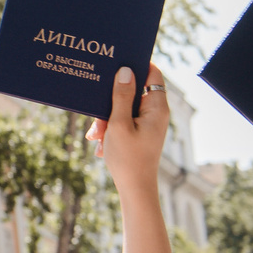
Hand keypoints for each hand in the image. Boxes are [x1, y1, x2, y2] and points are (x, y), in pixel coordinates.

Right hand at [87, 64, 169, 188]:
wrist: (135, 189)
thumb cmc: (128, 158)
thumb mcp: (119, 124)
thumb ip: (121, 96)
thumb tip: (125, 70)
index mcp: (156, 107)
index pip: (152, 73)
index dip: (135, 65)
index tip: (114, 62)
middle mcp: (155, 112)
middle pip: (132, 90)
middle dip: (110, 100)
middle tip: (98, 118)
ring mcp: (147, 122)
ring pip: (123, 106)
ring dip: (106, 117)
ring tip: (97, 135)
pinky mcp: (139, 132)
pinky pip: (122, 120)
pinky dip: (109, 128)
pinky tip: (100, 143)